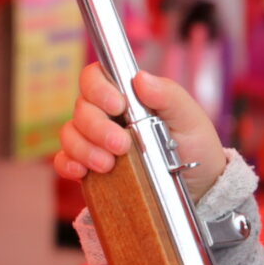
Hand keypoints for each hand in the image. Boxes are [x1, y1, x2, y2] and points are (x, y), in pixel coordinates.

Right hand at [54, 64, 226, 197]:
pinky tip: (82, 173)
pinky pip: (64, 161)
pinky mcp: (89, 167)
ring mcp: (94, 141)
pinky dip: (68, 164)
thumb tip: (140, 78)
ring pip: (70, 134)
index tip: (118, 106)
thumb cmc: (194, 145)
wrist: (199, 187)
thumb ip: (168, 95)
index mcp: (127, 96)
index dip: (98, 88)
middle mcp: (105, 115)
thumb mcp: (190, 118)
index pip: (95, 77)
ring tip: (108, 165)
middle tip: (121, 145)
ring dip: (85, 148)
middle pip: (81, 108)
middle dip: (97, 127)